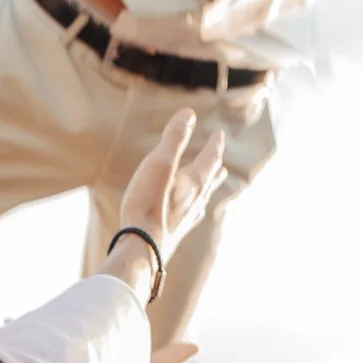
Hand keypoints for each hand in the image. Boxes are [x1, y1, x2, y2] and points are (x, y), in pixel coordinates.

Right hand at [111, 108, 227, 265]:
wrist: (141, 248)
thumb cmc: (149, 203)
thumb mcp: (159, 163)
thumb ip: (174, 139)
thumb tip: (189, 114)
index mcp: (194, 182)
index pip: (210, 159)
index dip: (214, 145)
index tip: (219, 135)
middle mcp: (195, 202)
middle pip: (210, 182)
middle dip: (214, 169)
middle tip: (221, 165)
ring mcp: (185, 220)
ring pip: (202, 201)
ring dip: (206, 190)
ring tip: (208, 189)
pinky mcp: (173, 234)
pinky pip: (189, 217)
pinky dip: (192, 208)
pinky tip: (186, 217)